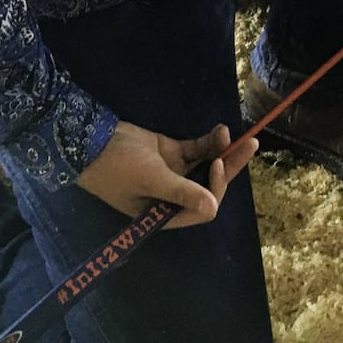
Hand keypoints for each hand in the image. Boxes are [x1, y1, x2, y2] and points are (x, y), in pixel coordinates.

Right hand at [75, 121, 255, 229]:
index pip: (202, 207)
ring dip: (221, 151)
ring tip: (230, 133)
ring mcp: (174, 173)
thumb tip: (214, 208)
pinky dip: (209, 141)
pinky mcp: (172, 154)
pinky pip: (198, 150)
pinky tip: (220, 129)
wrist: (92, 139)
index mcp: (165, 213)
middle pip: (210, 185)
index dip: (215, 188)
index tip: (218, 165)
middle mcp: (173, 196)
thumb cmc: (117, 166)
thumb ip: (182, 192)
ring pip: (207, 165)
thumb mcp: (151, 179)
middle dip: (230, 167)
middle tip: (250, 145)